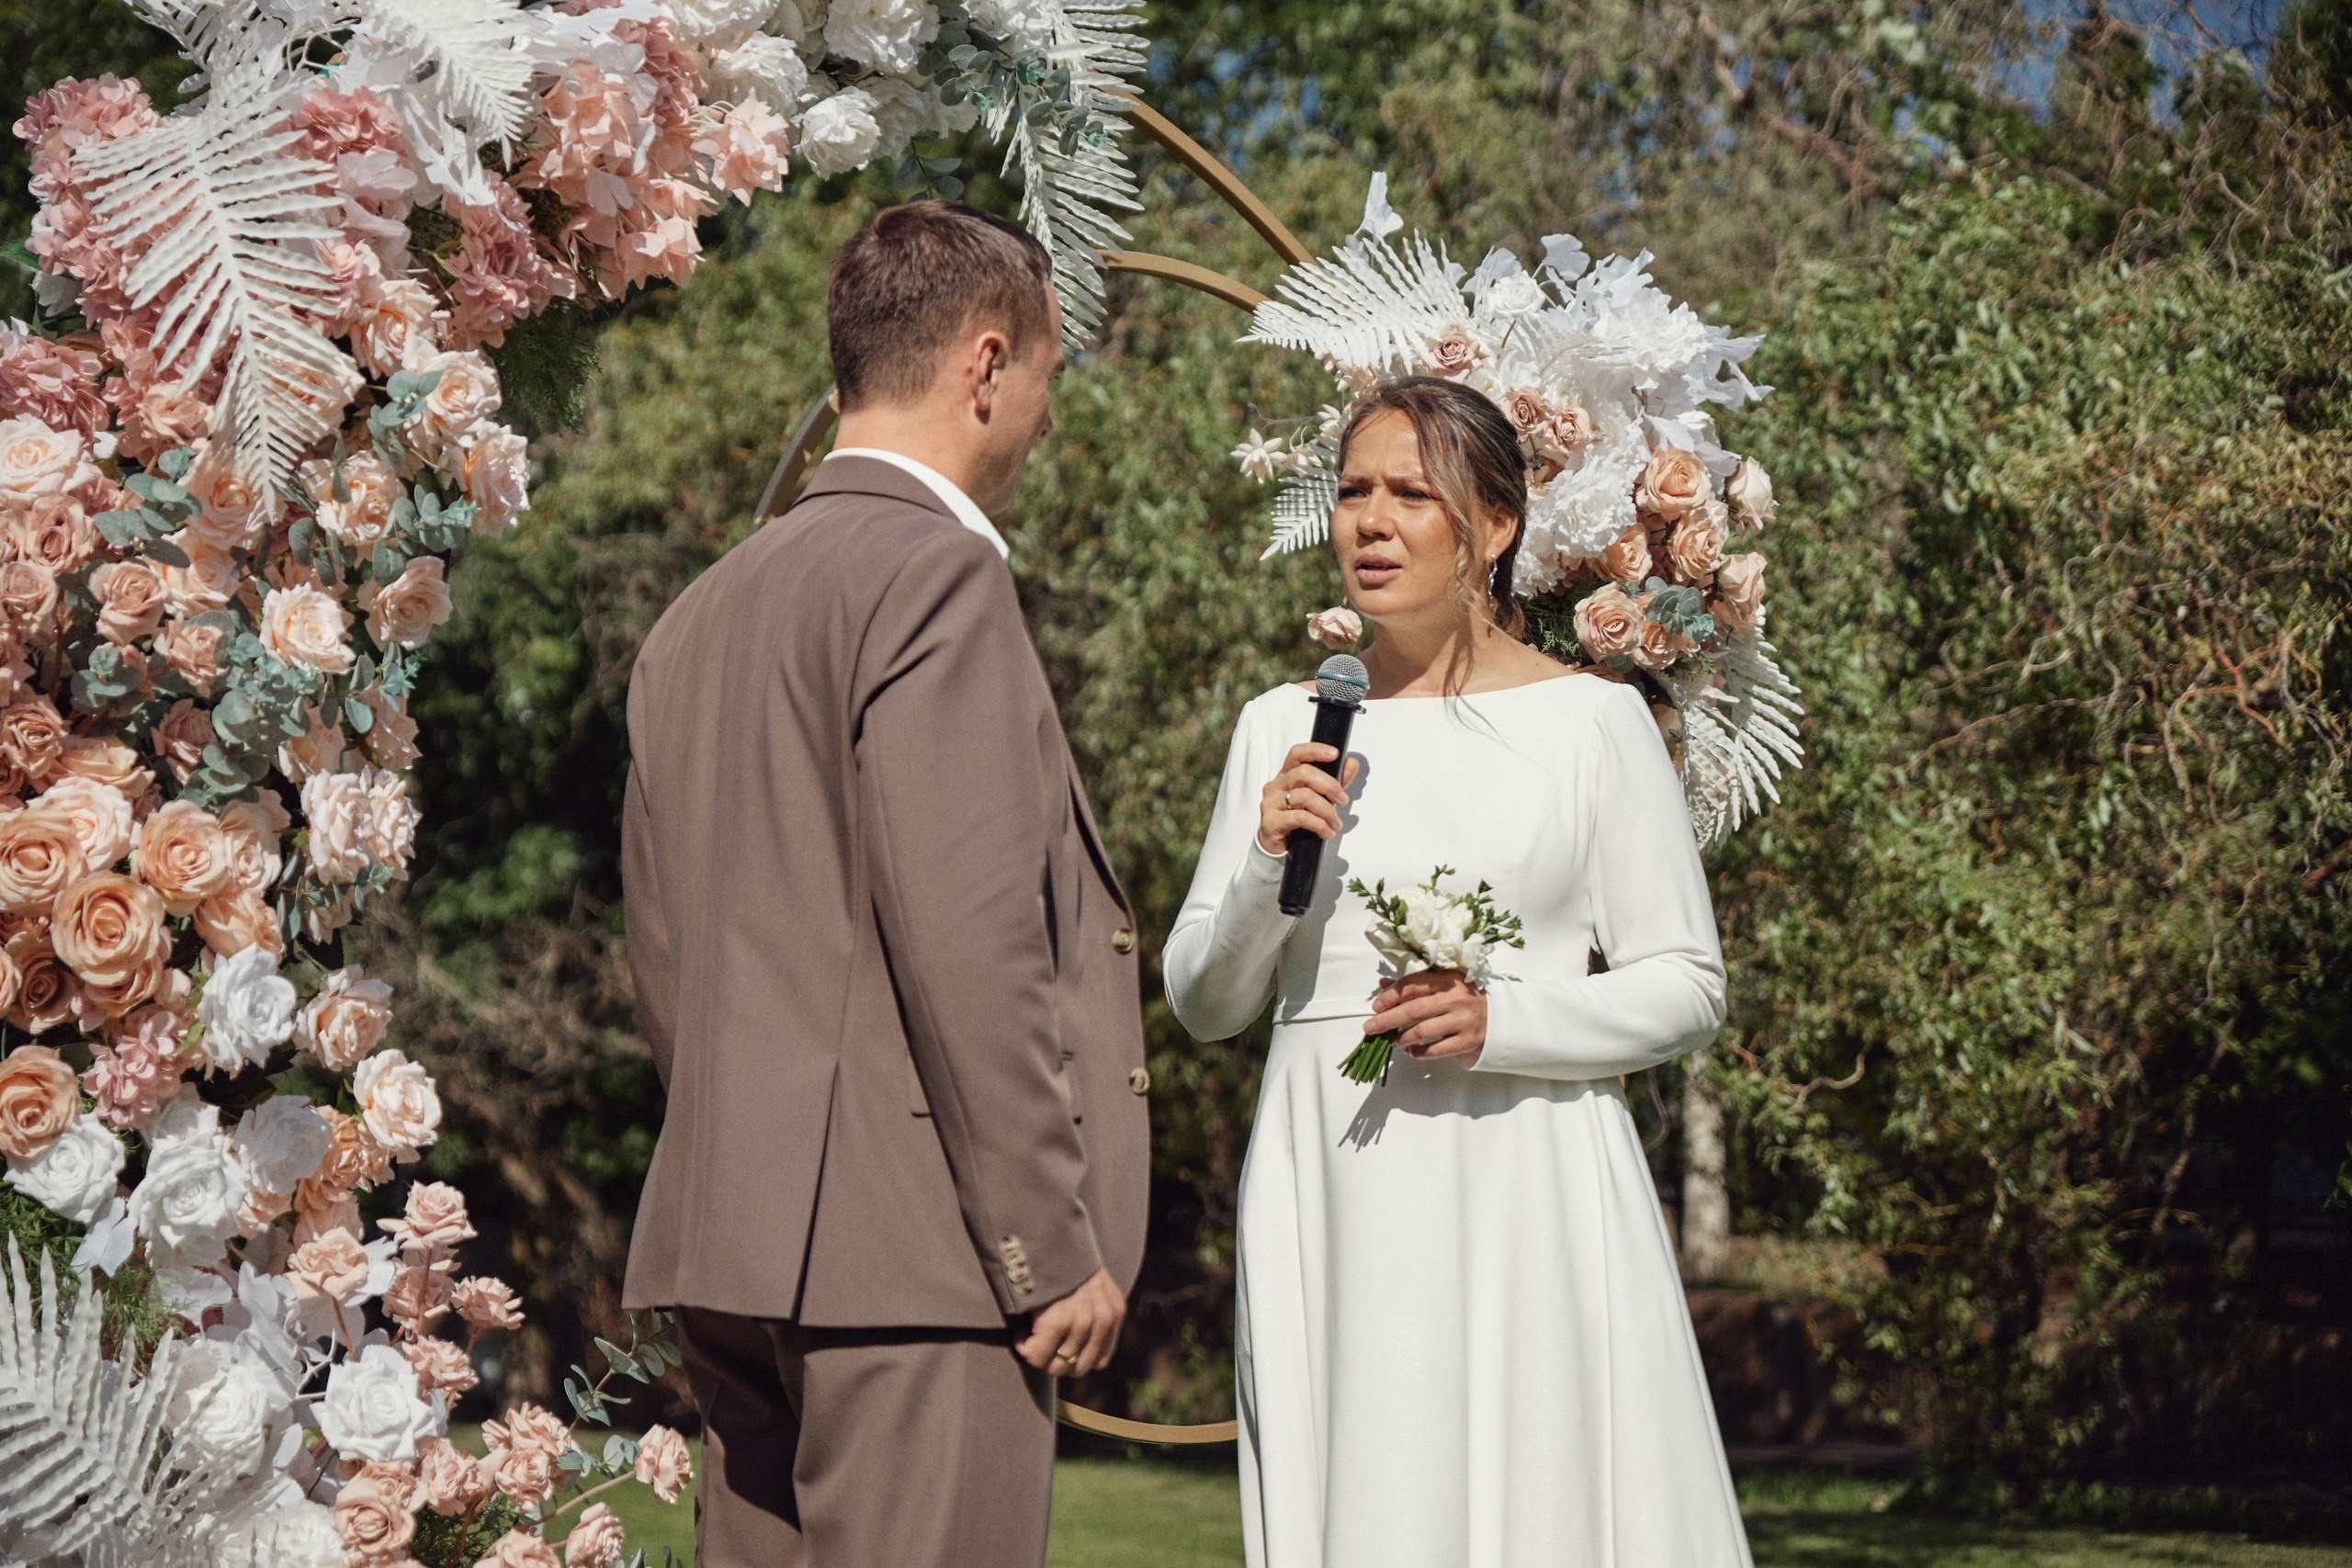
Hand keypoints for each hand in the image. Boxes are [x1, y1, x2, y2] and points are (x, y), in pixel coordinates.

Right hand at [1015, 1266, 1125, 1377]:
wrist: (1046, 1233)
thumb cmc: (1061, 1260)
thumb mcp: (1092, 1284)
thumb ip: (1094, 1312)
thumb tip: (1077, 1350)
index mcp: (1114, 1311)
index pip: (1099, 1360)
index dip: (1074, 1358)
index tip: (1057, 1345)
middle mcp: (1103, 1319)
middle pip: (1078, 1368)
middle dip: (1055, 1361)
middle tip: (1039, 1344)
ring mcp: (1082, 1322)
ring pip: (1056, 1367)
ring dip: (1037, 1354)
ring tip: (1028, 1334)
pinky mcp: (1057, 1322)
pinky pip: (1035, 1355)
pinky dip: (1023, 1347)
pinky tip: (1020, 1332)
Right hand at [1257, 744, 1363, 855]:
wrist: (1279, 848)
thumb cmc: (1297, 821)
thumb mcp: (1320, 799)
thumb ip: (1335, 781)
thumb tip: (1351, 763)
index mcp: (1286, 776)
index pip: (1297, 754)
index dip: (1315, 750)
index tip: (1335, 754)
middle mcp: (1275, 786)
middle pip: (1303, 773)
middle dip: (1329, 786)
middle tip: (1343, 800)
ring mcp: (1270, 803)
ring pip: (1304, 796)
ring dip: (1327, 811)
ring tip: (1336, 823)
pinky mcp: (1270, 821)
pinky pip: (1300, 817)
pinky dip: (1319, 824)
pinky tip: (1326, 832)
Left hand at [1366, 970, 1486, 1063]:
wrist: (1499, 1018)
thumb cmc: (1464, 1000)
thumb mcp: (1443, 986)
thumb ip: (1413, 985)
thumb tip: (1382, 983)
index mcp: (1447, 980)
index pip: (1413, 985)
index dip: (1391, 996)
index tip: (1376, 1006)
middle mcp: (1455, 998)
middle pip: (1414, 1009)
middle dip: (1387, 1019)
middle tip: (1369, 1027)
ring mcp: (1462, 1020)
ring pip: (1423, 1031)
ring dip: (1401, 1038)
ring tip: (1391, 1041)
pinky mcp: (1467, 1041)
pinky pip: (1436, 1050)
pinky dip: (1419, 1052)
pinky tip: (1410, 1052)